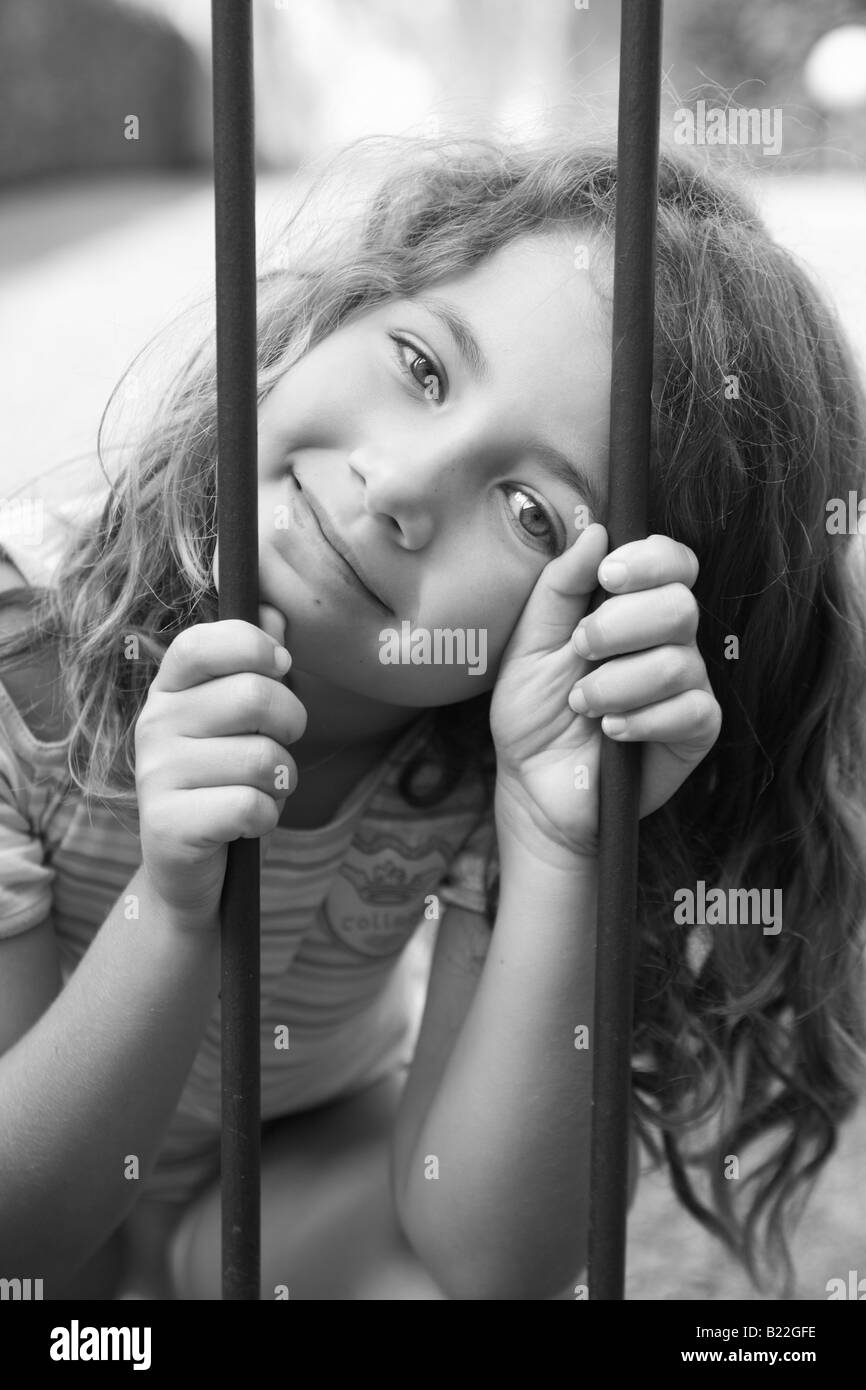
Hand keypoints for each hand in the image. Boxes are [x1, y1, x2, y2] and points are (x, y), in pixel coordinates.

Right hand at [134, 612, 306, 924]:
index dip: (252, 645)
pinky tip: (245, 823)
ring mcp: (156, 775)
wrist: (192, 870)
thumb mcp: (241, 719)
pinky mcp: (168, 826)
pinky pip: (253, 806)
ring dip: (280, 781)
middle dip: (292, 724)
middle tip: (280, 746)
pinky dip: (266, 817)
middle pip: (255, 697)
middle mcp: (154, 725)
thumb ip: (257, 664)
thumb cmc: (226, 780)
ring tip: (257, 791)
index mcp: (170, 689)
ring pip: (263, 758)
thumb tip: (276, 610)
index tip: (281, 665)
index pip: (203, 642)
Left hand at [490, 524, 721, 859]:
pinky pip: (691, 709)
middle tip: (580, 651)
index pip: (673, 561)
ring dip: (617, 683)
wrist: (533, 787)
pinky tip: (611, 732)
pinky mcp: (697, 731)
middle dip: (620, 626)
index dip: (649, 560)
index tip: (607, 577)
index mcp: (632, 609)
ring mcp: (688, 685)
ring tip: (583, 704)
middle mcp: (668, 641)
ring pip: (679, 661)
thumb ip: (560, 588)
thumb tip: (595, 532)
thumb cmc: (534, 713)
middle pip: (680, 605)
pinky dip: (641, 719)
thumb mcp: (530, 643)